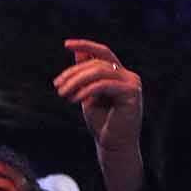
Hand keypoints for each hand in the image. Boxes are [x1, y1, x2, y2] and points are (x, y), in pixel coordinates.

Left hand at [54, 39, 143, 190]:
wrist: (113, 146)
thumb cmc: (101, 122)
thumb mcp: (88, 94)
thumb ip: (86, 74)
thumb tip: (79, 52)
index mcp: (119, 74)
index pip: (102, 52)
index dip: (85, 45)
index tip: (66, 44)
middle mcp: (129, 76)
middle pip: (96, 63)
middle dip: (73, 73)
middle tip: (57, 85)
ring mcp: (132, 84)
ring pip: (100, 71)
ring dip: (77, 81)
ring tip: (63, 93)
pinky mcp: (132, 94)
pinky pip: (104, 85)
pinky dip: (87, 90)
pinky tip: (76, 99)